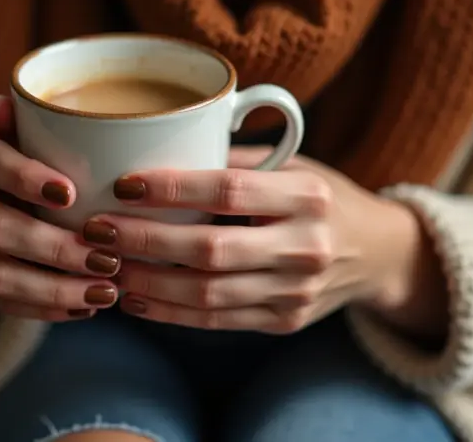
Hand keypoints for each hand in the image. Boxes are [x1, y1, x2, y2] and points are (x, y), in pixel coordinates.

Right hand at [0, 96, 118, 319]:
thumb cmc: (0, 146)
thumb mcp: (7, 123)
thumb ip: (17, 118)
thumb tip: (8, 103)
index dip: (25, 179)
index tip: (73, 195)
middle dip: (56, 249)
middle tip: (108, 258)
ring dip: (55, 289)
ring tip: (106, 290)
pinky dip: (43, 308)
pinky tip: (84, 305)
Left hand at [80, 147, 441, 333]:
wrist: (376, 253)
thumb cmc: (324, 197)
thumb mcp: (295, 165)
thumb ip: (238, 160)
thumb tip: (163, 150)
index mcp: (307, 196)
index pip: (228, 190)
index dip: (171, 189)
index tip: (122, 184)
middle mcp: (307, 246)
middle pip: (209, 250)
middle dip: (143, 241)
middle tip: (96, 230)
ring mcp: (297, 291)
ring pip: (207, 293)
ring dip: (147, 282)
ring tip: (106, 265)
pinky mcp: (285, 321)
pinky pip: (217, 321)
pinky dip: (170, 313)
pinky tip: (136, 298)